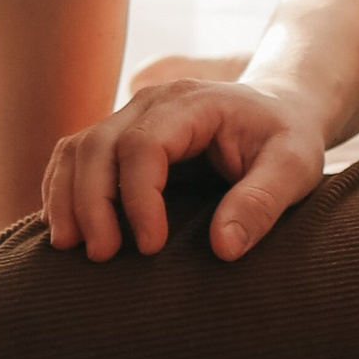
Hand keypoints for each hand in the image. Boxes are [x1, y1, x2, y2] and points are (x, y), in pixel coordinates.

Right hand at [43, 73, 326, 261]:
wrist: (278, 109)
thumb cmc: (287, 138)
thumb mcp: (295, 166)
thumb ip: (263, 201)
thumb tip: (223, 249)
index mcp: (192, 102)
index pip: (143, 145)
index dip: (138, 198)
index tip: (151, 247)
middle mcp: (151, 103)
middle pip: (98, 145)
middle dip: (91, 203)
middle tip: (103, 256)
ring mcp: (130, 117)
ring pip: (77, 149)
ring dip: (66, 198)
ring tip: (70, 247)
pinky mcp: (120, 137)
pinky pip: (75, 156)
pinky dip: (62, 190)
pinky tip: (65, 228)